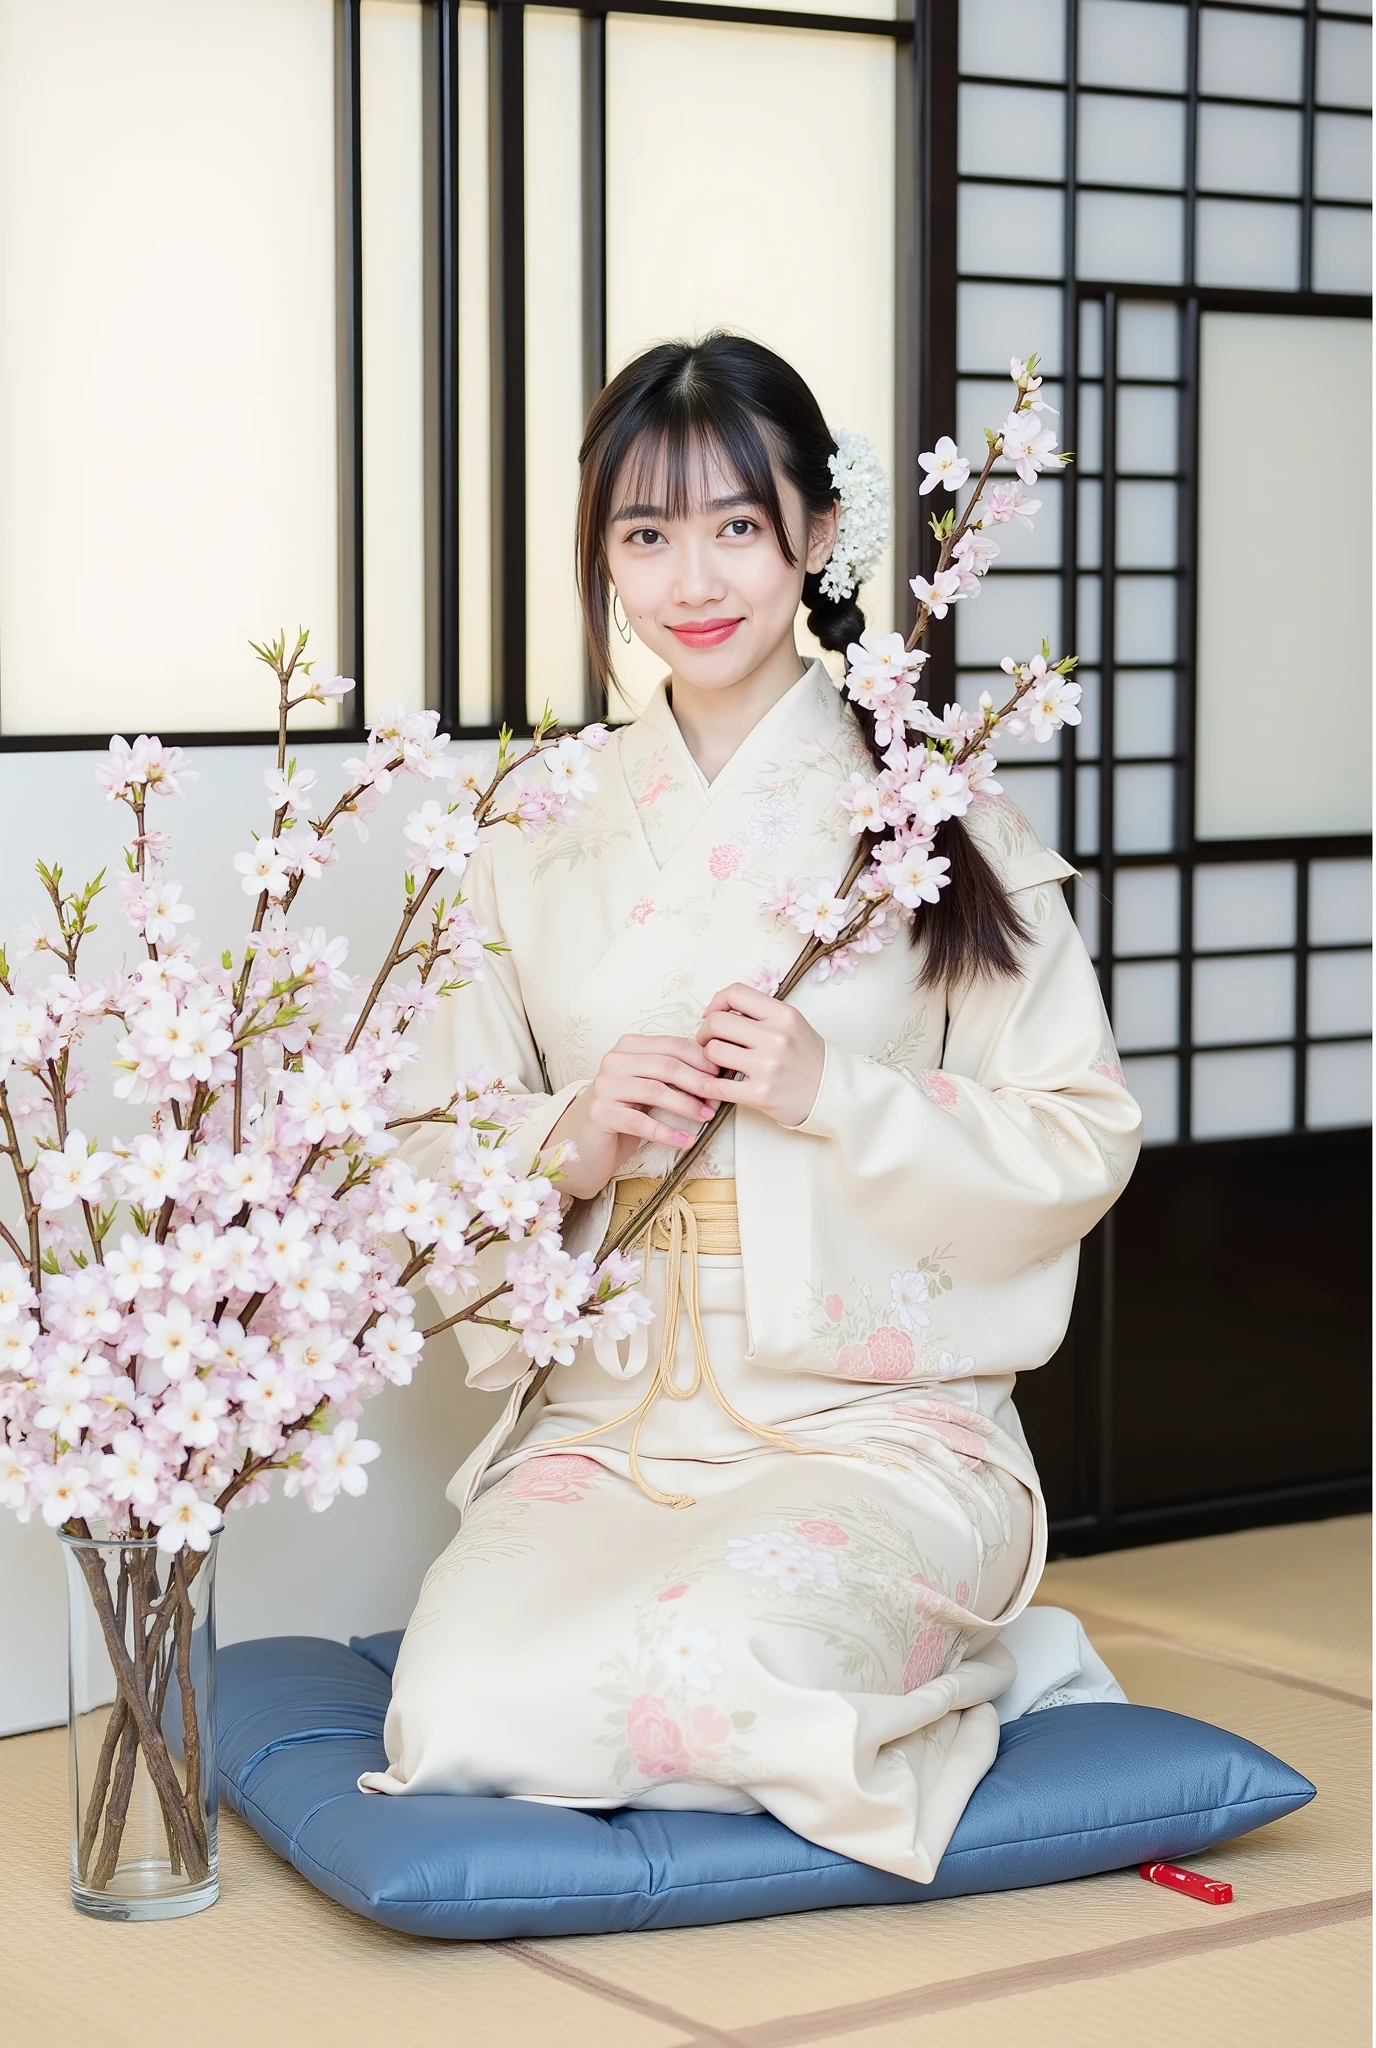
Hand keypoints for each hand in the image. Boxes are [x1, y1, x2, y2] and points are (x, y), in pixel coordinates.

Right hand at [546, 1034, 719, 1199]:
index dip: (700, 1059)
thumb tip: (715, 1072)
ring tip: (706, 1116)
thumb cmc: (622, 1113)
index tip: (720, 1074)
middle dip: (698, 1081)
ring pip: (655, 1091)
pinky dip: (668, 1132)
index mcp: (628, 1047)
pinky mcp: (600, 1114)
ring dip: (686, 1105)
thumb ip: (672, 1075)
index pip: (672, 1045)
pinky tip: (686, 1140)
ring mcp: (604, 1087)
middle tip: (718, 1096)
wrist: (584, 1141)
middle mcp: (613, 1061)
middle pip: (666, 1066)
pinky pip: (641, 1123)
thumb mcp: (648, 1087)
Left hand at [696, 983, 824, 1128]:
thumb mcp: (792, 1024)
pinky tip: (713, 1083)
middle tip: (708, 1041)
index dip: (716, 1002)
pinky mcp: (760, 1094)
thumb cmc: (808, 1059)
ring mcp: (767, 1066)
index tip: (712, 1015)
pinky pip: (717, 1085)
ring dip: (707, 1058)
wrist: (831, 1092)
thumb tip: (719, 1010)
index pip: (736, 993)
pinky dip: (707, 1085)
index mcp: (783, 1015)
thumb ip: (761, 1014)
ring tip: (717, 1063)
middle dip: (705, 1032)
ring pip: (713, 1051)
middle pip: (717, 1022)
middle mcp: (775, 1037)